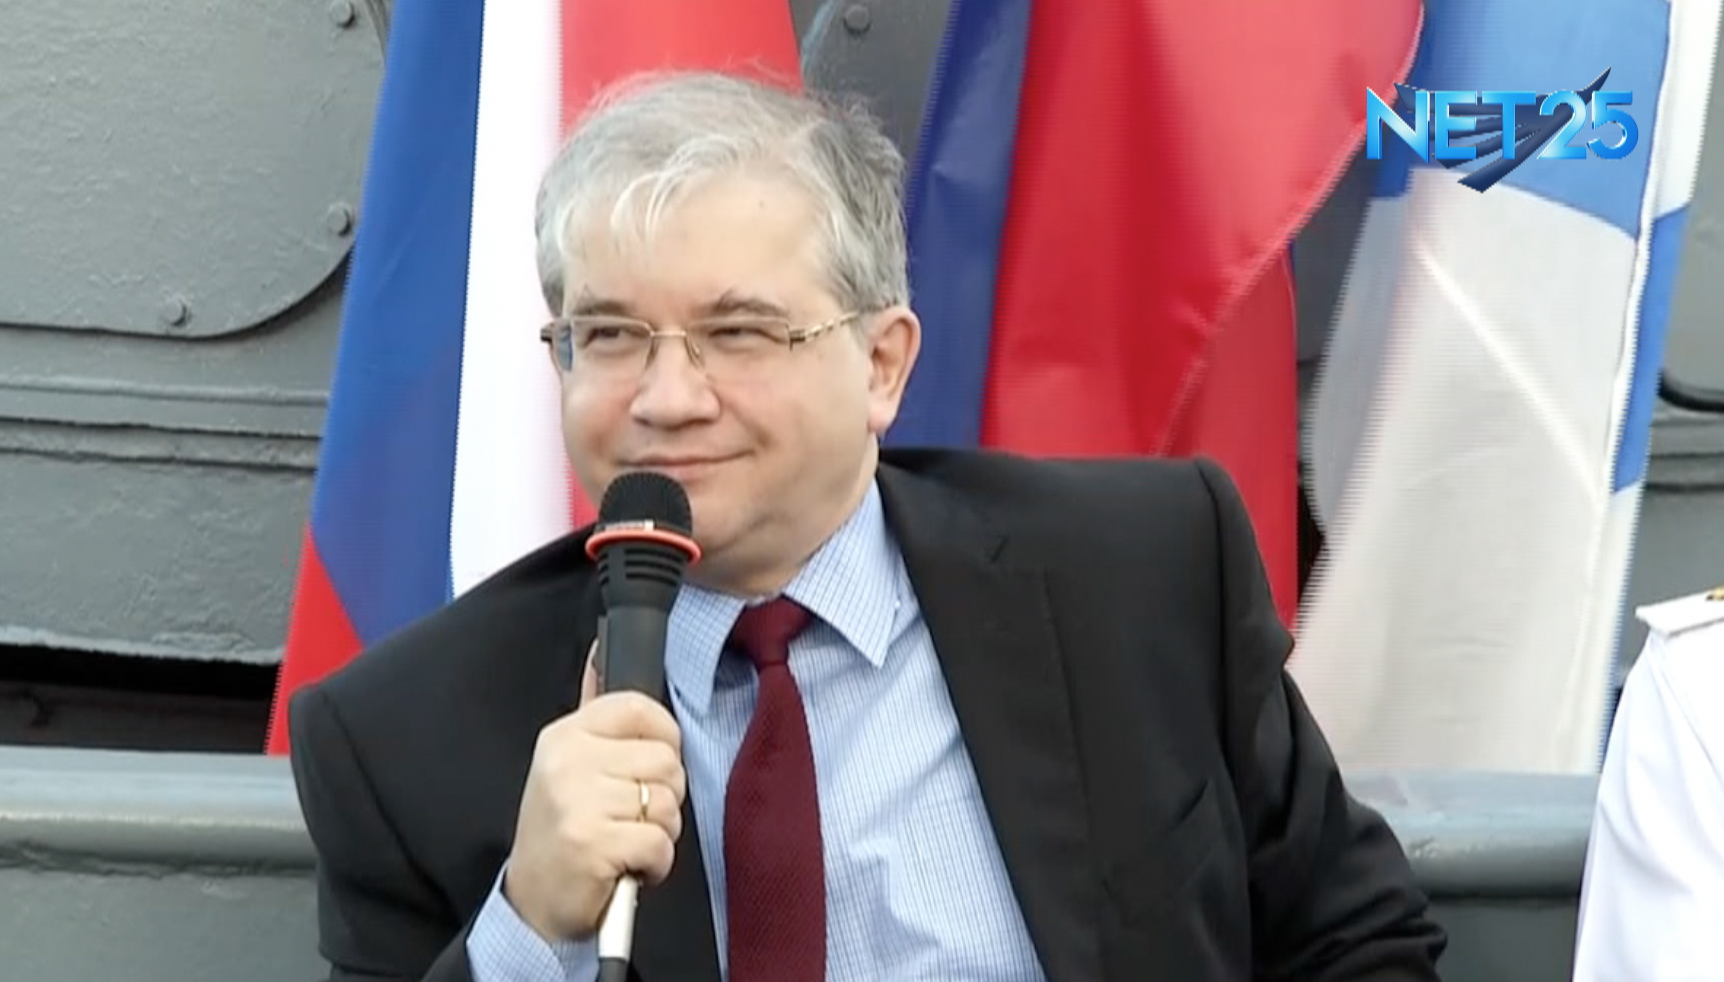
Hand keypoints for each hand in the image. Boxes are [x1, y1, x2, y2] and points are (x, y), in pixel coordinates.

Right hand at [502, 639, 686, 942]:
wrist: (531, 903)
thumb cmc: (562, 832)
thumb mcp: (569, 766)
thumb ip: (595, 715)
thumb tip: (603, 651)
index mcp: (564, 736)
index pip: (640, 708)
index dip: (664, 738)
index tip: (651, 767)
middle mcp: (567, 761)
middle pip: (665, 760)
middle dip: (665, 797)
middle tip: (632, 818)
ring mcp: (577, 801)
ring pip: (667, 803)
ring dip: (660, 833)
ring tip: (627, 843)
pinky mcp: (591, 843)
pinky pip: (660, 843)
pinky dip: (656, 864)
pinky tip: (629, 868)